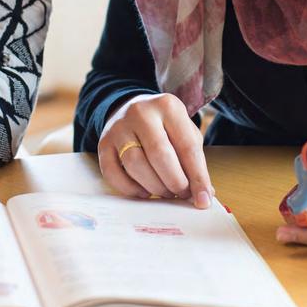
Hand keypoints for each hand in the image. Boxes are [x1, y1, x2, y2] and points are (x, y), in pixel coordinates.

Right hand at [97, 93, 214, 208]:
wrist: (131, 110)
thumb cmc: (164, 126)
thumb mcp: (184, 132)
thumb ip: (195, 161)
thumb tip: (203, 194)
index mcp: (167, 106)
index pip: (187, 146)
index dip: (197, 177)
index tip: (203, 199)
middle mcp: (140, 112)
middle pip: (159, 154)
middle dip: (175, 182)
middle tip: (182, 194)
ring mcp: (118, 127)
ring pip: (135, 164)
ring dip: (154, 187)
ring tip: (165, 191)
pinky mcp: (103, 143)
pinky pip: (113, 173)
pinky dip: (131, 189)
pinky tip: (144, 191)